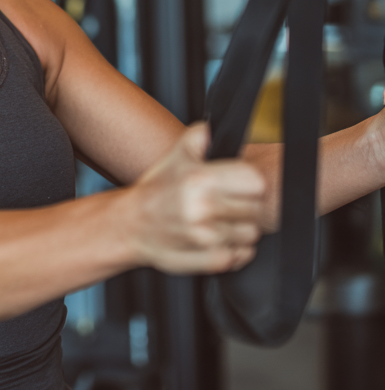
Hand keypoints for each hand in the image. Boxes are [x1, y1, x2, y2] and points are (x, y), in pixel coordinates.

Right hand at [126, 122, 265, 275]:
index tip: (239, 185)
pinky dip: (235, 249)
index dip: (249, 182)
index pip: (255, 182)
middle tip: (225, 203)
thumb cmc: (156, 191)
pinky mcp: (211, 261)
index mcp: (199, 180)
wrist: (132, 225)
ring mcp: (208, 238)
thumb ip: (195, 138)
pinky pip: (243, 255)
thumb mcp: (173, 158)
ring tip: (218, 221)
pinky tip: (216, 238)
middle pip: (257, 209)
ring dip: (240, 228)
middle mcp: (204, 209)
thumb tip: (211, 128)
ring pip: (252, 234)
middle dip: (245, 205)